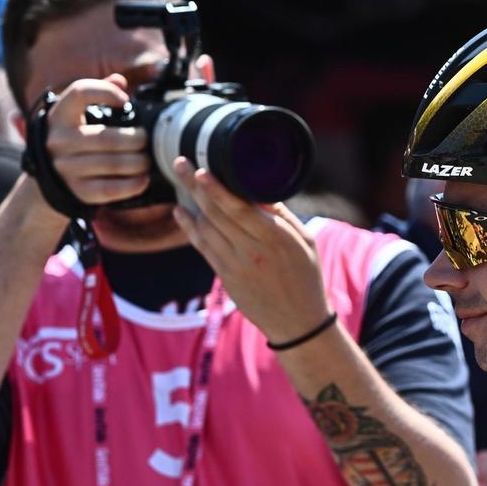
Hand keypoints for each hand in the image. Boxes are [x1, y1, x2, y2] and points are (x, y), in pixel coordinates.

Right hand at [42, 74, 149, 206]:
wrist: (52, 175)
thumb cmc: (75, 136)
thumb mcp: (78, 113)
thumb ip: (98, 92)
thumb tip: (120, 80)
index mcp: (60, 115)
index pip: (79, 93)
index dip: (105, 92)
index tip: (125, 101)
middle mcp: (59, 140)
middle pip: (107, 137)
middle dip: (136, 139)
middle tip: (145, 139)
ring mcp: (66, 167)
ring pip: (113, 163)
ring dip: (139, 162)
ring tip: (147, 159)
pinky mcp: (78, 191)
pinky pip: (111, 188)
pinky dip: (133, 184)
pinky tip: (144, 179)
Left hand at [170, 158, 331, 342]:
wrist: (298, 322)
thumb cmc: (306, 276)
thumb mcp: (305, 241)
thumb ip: (282, 216)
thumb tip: (259, 189)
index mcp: (275, 239)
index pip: (239, 210)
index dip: (217, 190)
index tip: (202, 171)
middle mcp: (251, 252)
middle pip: (216, 214)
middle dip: (195, 187)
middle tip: (180, 163)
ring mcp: (235, 266)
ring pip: (205, 229)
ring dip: (191, 203)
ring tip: (182, 180)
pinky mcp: (225, 278)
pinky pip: (203, 248)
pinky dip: (189, 228)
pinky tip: (180, 212)